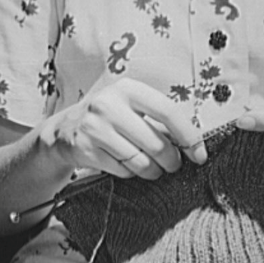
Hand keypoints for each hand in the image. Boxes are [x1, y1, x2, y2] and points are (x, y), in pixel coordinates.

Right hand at [40, 78, 206, 179]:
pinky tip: (126, 165)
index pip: (168, 112)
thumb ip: (158, 120)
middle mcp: (109, 104)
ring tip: (153, 169)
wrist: (64, 131)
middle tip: (173, 165)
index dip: (189, 136)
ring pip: (141, 162)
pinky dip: (131, 173)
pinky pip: (123, 170)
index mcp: (128, 89)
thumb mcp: (131, 108)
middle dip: (171, 161)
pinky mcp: (86, 149)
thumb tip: (193, 144)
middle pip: (157, 144)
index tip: (200, 154)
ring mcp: (95, 128)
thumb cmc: (109, 119)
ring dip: (153, 171)